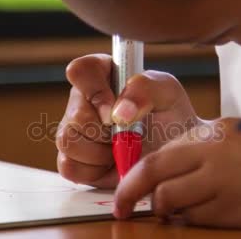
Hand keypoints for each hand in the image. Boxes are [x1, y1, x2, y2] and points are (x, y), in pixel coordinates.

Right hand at [56, 54, 200, 188]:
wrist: (172, 155)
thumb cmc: (169, 117)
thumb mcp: (168, 93)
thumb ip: (145, 89)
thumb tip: (119, 111)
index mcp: (102, 74)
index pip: (81, 70)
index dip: (94, 91)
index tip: (114, 114)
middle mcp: (83, 99)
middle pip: (75, 114)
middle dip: (106, 132)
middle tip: (129, 135)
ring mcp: (74, 129)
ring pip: (68, 140)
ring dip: (101, 152)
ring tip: (123, 149)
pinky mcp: (72, 158)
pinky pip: (69, 166)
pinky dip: (94, 170)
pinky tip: (112, 163)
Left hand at [113, 121, 240, 227]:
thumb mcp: (236, 136)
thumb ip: (199, 148)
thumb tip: (161, 170)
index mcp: (214, 131)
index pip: (158, 155)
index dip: (132, 177)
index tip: (123, 192)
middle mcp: (216, 154)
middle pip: (155, 174)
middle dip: (130, 194)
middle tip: (123, 208)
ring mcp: (226, 183)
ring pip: (170, 200)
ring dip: (163, 209)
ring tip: (170, 211)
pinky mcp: (237, 211)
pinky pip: (196, 219)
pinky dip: (187, 220)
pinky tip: (197, 215)